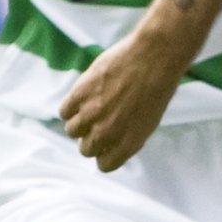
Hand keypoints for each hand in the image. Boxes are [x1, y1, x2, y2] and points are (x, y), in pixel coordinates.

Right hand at [59, 29, 190, 171]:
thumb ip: (128, 138)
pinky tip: (81, 99)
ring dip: (79, 123)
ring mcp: (91, 113)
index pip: (104, 165)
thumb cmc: (158, 87)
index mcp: (128, 143)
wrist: (154, 57)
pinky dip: (71, 107)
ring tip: (89, 108)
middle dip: (91, 139)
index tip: (106, 144)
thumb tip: (111, 147)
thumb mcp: (149, 122)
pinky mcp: (80, 93)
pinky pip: (64, 111)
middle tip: (97, 123)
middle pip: (85, 149)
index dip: (104, 154)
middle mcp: (107, 133)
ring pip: (72, 131)